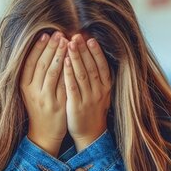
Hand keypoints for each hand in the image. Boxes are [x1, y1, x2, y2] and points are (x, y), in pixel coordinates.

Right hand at [20, 32, 68, 155]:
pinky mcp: (58, 105)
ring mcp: (46, 99)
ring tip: (67, 42)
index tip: (45, 35)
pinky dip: (69, 71)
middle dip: (51, 48)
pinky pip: (65, 85)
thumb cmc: (38, 107)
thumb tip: (41, 48)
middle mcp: (33, 92)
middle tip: (59, 34)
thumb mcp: (30, 91)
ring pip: (53, 73)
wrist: (44, 133)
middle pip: (42, 65)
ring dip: (60, 55)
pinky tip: (74, 60)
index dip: (38, 48)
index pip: (30, 63)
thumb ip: (34, 73)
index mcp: (24, 86)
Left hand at [64, 35, 112, 150]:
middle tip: (76, 35)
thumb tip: (92, 55)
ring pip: (82, 74)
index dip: (96, 51)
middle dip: (83, 50)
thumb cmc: (91, 110)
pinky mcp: (76, 106)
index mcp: (106, 87)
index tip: (90, 37)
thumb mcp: (100, 93)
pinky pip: (72, 86)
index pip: (102, 65)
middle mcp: (99, 91)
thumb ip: (98, 77)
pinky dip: (69, 73)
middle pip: (91, 67)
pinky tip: (64, 62)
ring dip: (76, 58)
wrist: (89, 134)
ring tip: (69, 43)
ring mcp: (88, 99)